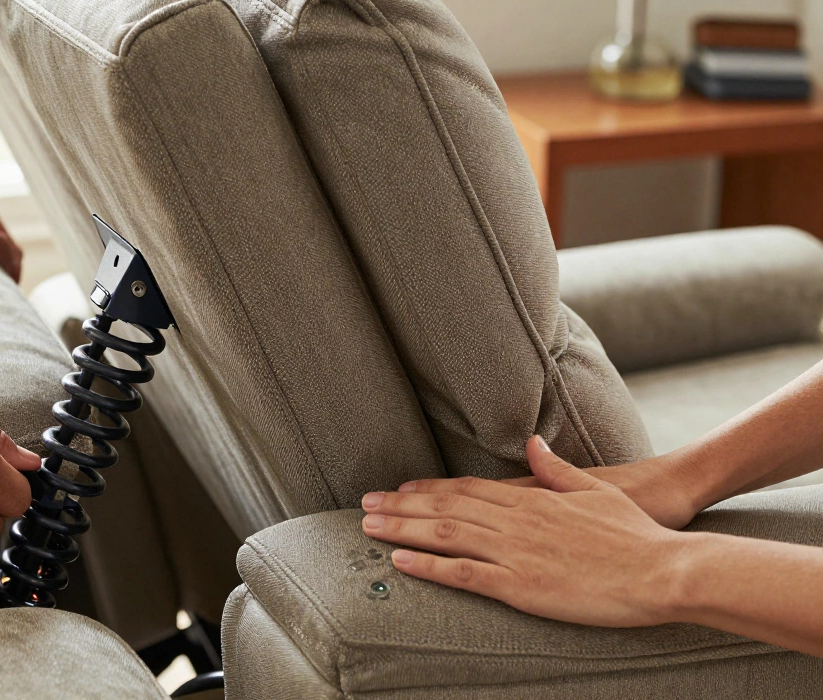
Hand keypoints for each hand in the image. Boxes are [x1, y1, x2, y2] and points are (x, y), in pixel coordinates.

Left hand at [361, 436, 689, 627]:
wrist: (664, 569)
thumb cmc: (636, 534)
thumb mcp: (594, 491)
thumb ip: (556, 469)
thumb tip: (533, 443)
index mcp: (532, 498)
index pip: (467, 489)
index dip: (429, 488)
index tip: (401, 487)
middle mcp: (516, 520)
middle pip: (446, 507)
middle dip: (402, 505)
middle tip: (366, 503)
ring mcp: (516, 552)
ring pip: (445, 534)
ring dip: (402, 529)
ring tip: (368, 526)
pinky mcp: (521, 586)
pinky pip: (464, 574)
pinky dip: (428, 566)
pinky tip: (400, 560)